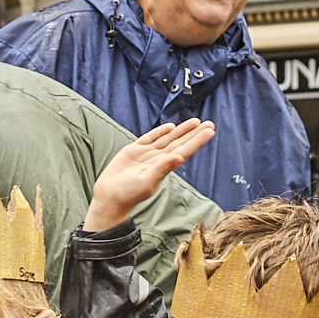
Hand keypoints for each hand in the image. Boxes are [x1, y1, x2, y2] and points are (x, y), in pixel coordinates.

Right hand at [84, 120, 215, 231]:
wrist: (108, 196)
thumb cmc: (127, 194)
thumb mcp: (146, 181)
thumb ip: (162, 168)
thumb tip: (178, 157)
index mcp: (163, 167)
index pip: (184, 151)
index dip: (196, 141)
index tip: (209, 132)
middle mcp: (157, 159)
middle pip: (179, 143)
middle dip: (193, 133)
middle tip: (209, 123)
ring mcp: (146, 154)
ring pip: (167, 138)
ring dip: (181, 130)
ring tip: (195, 121)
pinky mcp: (133, 151)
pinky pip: (150, 138)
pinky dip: (160, 131)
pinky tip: (170, 126)